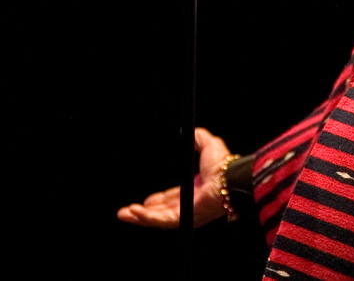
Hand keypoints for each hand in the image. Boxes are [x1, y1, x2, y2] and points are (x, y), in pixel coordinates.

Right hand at [117, 127, 231, 228]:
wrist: (229, 178)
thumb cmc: (223, 165)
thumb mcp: (208, 145)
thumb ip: (198, 138)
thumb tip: (188, 132)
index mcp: (195, 190)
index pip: (172, 198)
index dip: (157, 201)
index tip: (145, 200)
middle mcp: (190, 204)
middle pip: (161, 211)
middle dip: (143, 212)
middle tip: (127, 211)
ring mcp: (187, 213)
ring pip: (158, 219)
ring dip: (139, 217)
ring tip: (124, 214)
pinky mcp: (184, 219)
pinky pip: (161, 221)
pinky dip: (146, 218)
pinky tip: (133, 213)